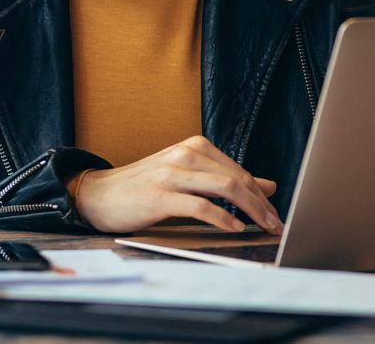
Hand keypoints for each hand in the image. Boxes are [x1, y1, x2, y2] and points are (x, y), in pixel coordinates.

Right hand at [73, 136, 283, 234]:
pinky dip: (222, 218)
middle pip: (237, 179)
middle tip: (276, 224)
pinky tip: (234, 227)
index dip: (261, 195)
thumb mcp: (189, 177)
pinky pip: (200, 206)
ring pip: (225, 188)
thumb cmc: (145, 187)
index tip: (275, 214)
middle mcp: (186, 154)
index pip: (239, 171)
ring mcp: (172, 173)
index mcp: (195, 147)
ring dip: (250, 210)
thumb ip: (225, 179)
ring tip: (262, 226)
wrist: (98, 194)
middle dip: (262, 204)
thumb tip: (268, 186)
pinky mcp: (160, 196)